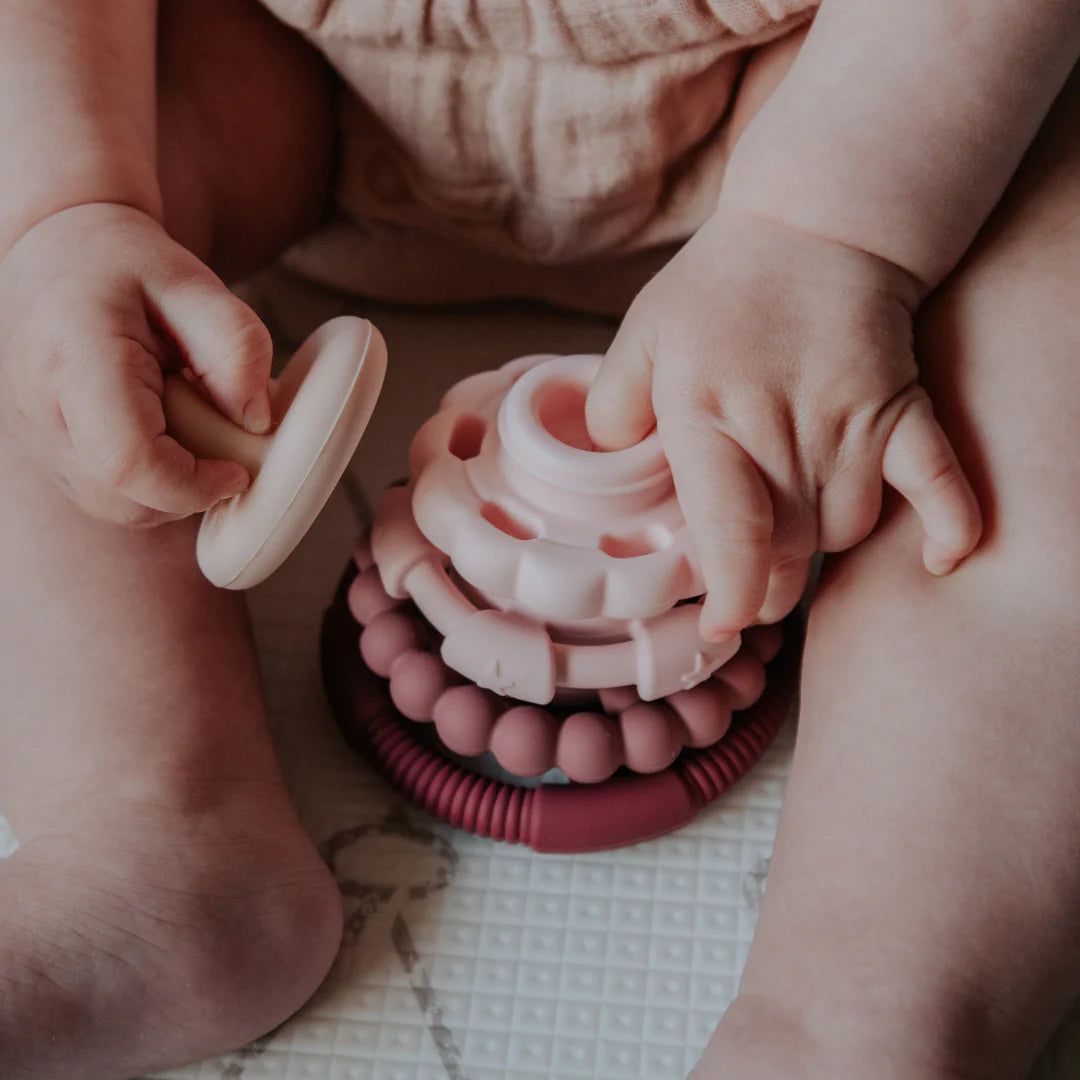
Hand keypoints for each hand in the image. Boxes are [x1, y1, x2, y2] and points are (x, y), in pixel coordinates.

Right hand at [0, 203, 273, 525]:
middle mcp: (40, 405)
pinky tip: (164, 436)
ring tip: (188, 428)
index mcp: (75, 356)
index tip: (237, 470)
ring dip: (168, 491)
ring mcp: (33, 434)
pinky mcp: (42, 450)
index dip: (192, 484)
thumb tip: (256, 422)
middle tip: (220, 447)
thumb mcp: (194, 284)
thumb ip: (236, 348)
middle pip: (120, 497)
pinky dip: (146, 485)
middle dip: (187, 492)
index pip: (128, 460)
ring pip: (111, 506)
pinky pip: (102, 495)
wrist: (56, 249)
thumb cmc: (126, 263)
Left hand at [586, 207, 981, 638]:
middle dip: (765, 587)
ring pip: (843, 532)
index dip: (731, 594)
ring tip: (793, 533)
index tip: (723, 626)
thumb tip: (606, 467)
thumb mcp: (641, 335)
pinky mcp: (902, 412)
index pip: (730, 532)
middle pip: (786, 552)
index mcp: (708, 417)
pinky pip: (939, 483)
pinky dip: (948, 525)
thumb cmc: (719, 289)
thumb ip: (612, 407)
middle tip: (747, 585)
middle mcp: (782, 432)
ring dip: (818, 549)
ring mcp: (851, 424)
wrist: (814, 223)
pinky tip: (942, 559)